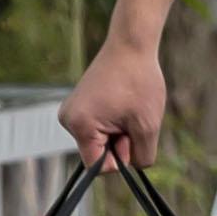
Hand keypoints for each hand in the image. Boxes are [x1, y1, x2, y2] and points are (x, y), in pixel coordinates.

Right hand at [57, 35, 166, 175]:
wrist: (130, 46)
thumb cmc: (140, 82)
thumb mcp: (148, 126)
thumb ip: (141, 156)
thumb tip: (131, 169)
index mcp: (80, 126)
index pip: (98, 167)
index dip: (121, 158)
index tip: (131, 135)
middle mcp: (68, 121)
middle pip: (100, 154)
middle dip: (121, 142)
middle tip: (132, 115)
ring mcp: (70, 113)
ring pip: (101, 142)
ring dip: (119, 131)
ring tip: (127, 106)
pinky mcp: (78, 107)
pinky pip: (99, 129)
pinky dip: (114, 122)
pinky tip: (121, 103)